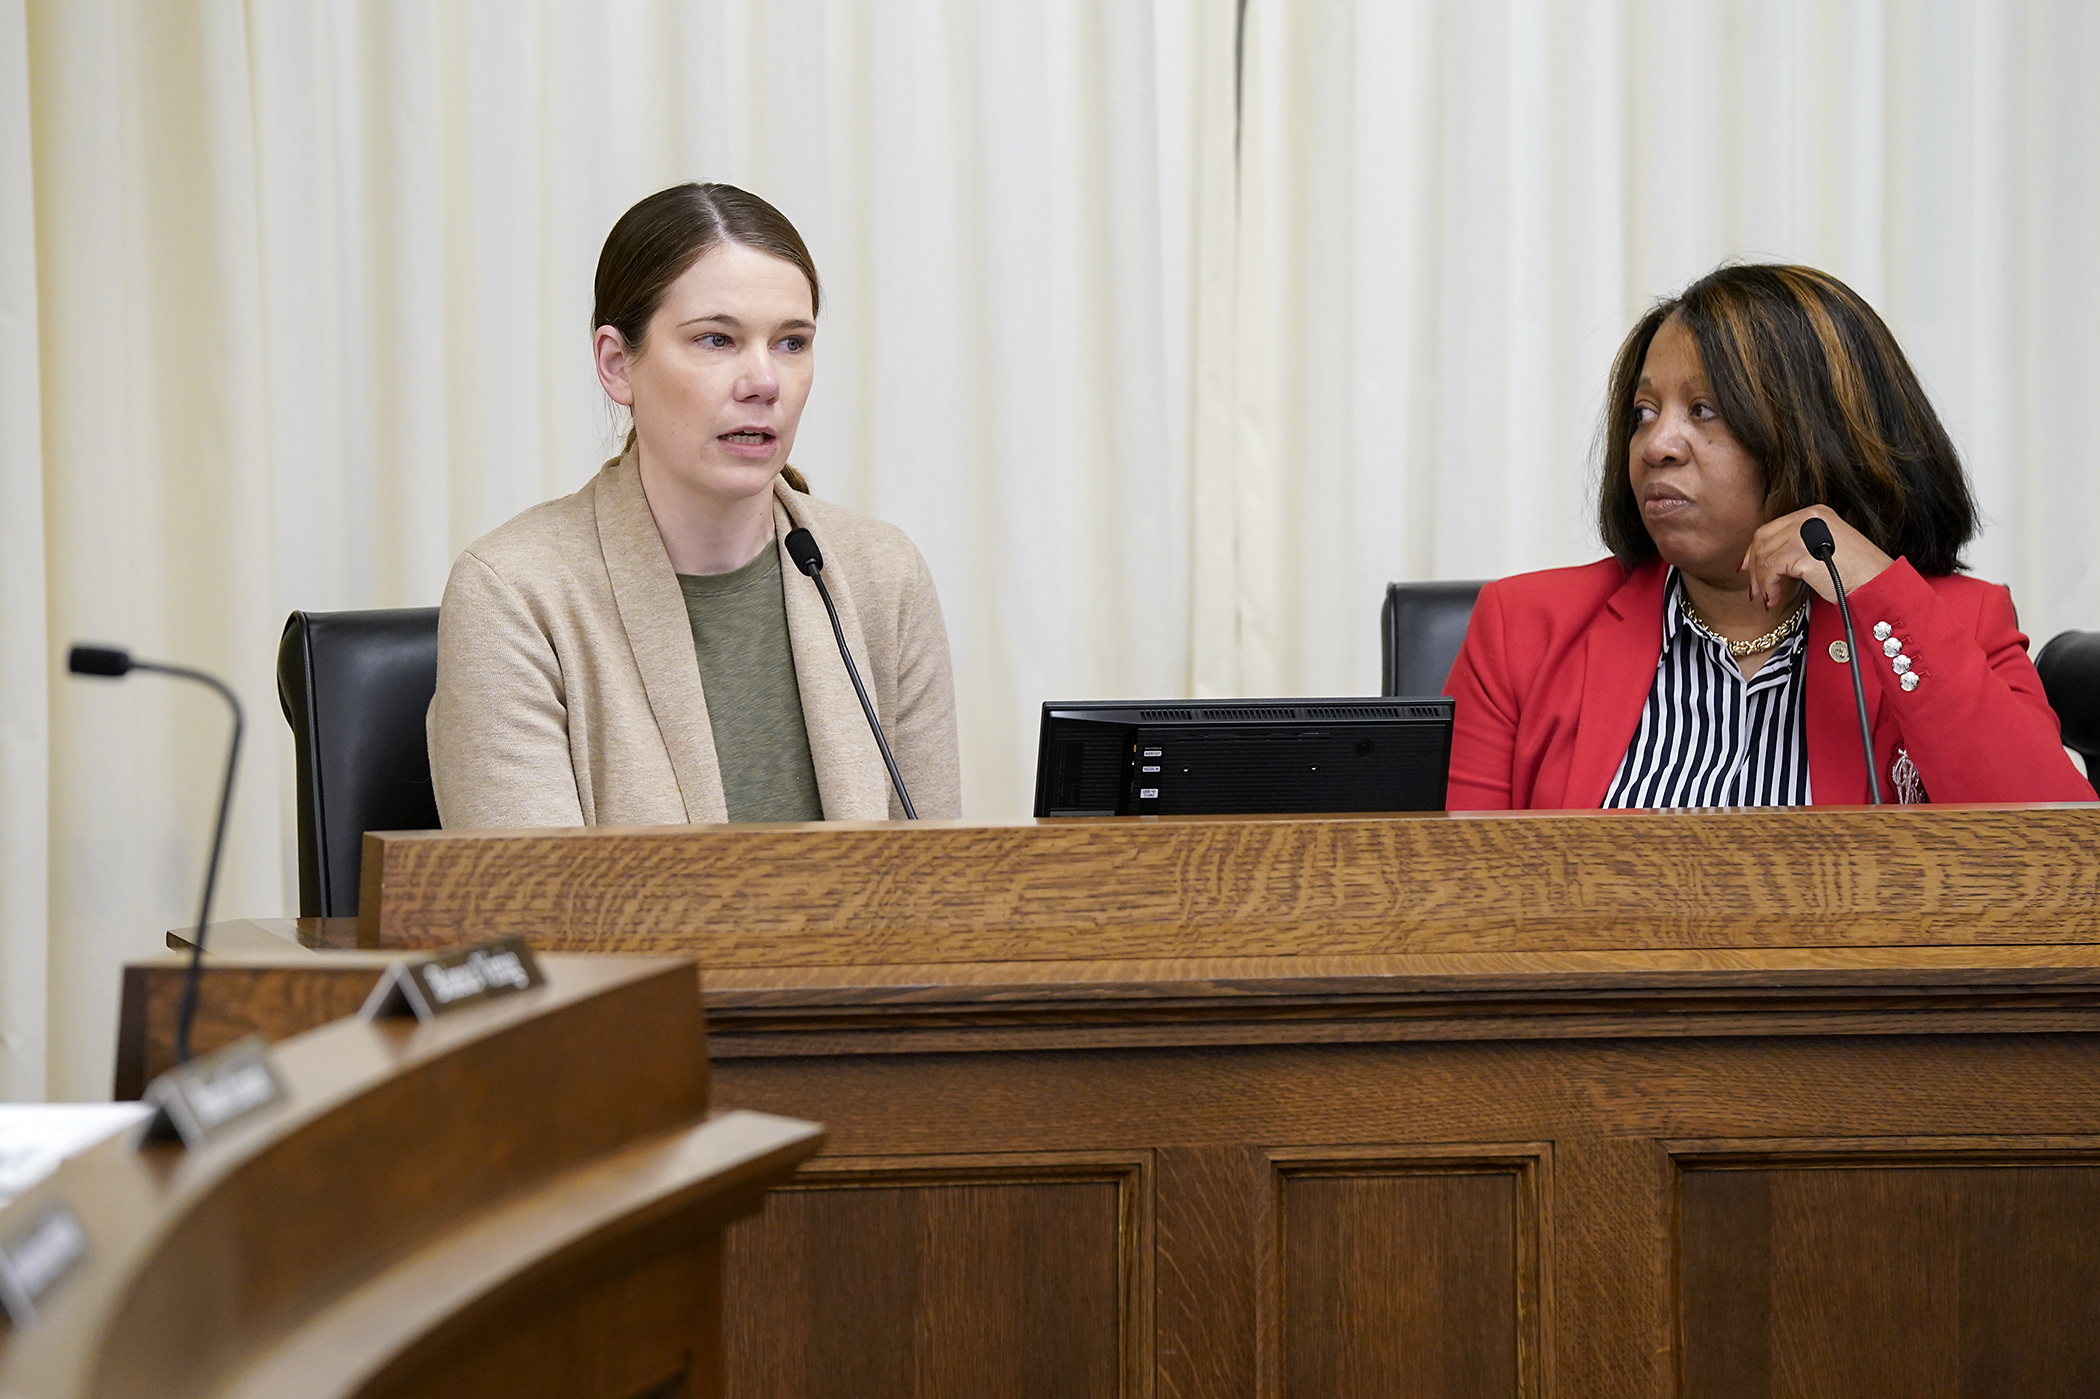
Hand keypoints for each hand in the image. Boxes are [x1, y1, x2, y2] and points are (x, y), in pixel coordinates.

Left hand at [1742, 505, 1893, 606]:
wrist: (1876, 582)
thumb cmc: (1855, 572)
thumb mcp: (1823, 549)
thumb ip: (1798, 546)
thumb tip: (1767, 560)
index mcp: (1815, 513)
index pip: (1772, 528)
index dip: (1755, 550)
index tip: (1749, 569)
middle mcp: (1808, 517)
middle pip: (1763, 538)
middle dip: (1754, 566)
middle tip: (1754, 589)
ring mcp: (1803, 532)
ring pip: (1763, 555)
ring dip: (1761, 581)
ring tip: (1768, 597)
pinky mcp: (1800, 551)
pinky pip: (1770, 569)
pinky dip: (1768, 586)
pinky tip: (1774, 598)